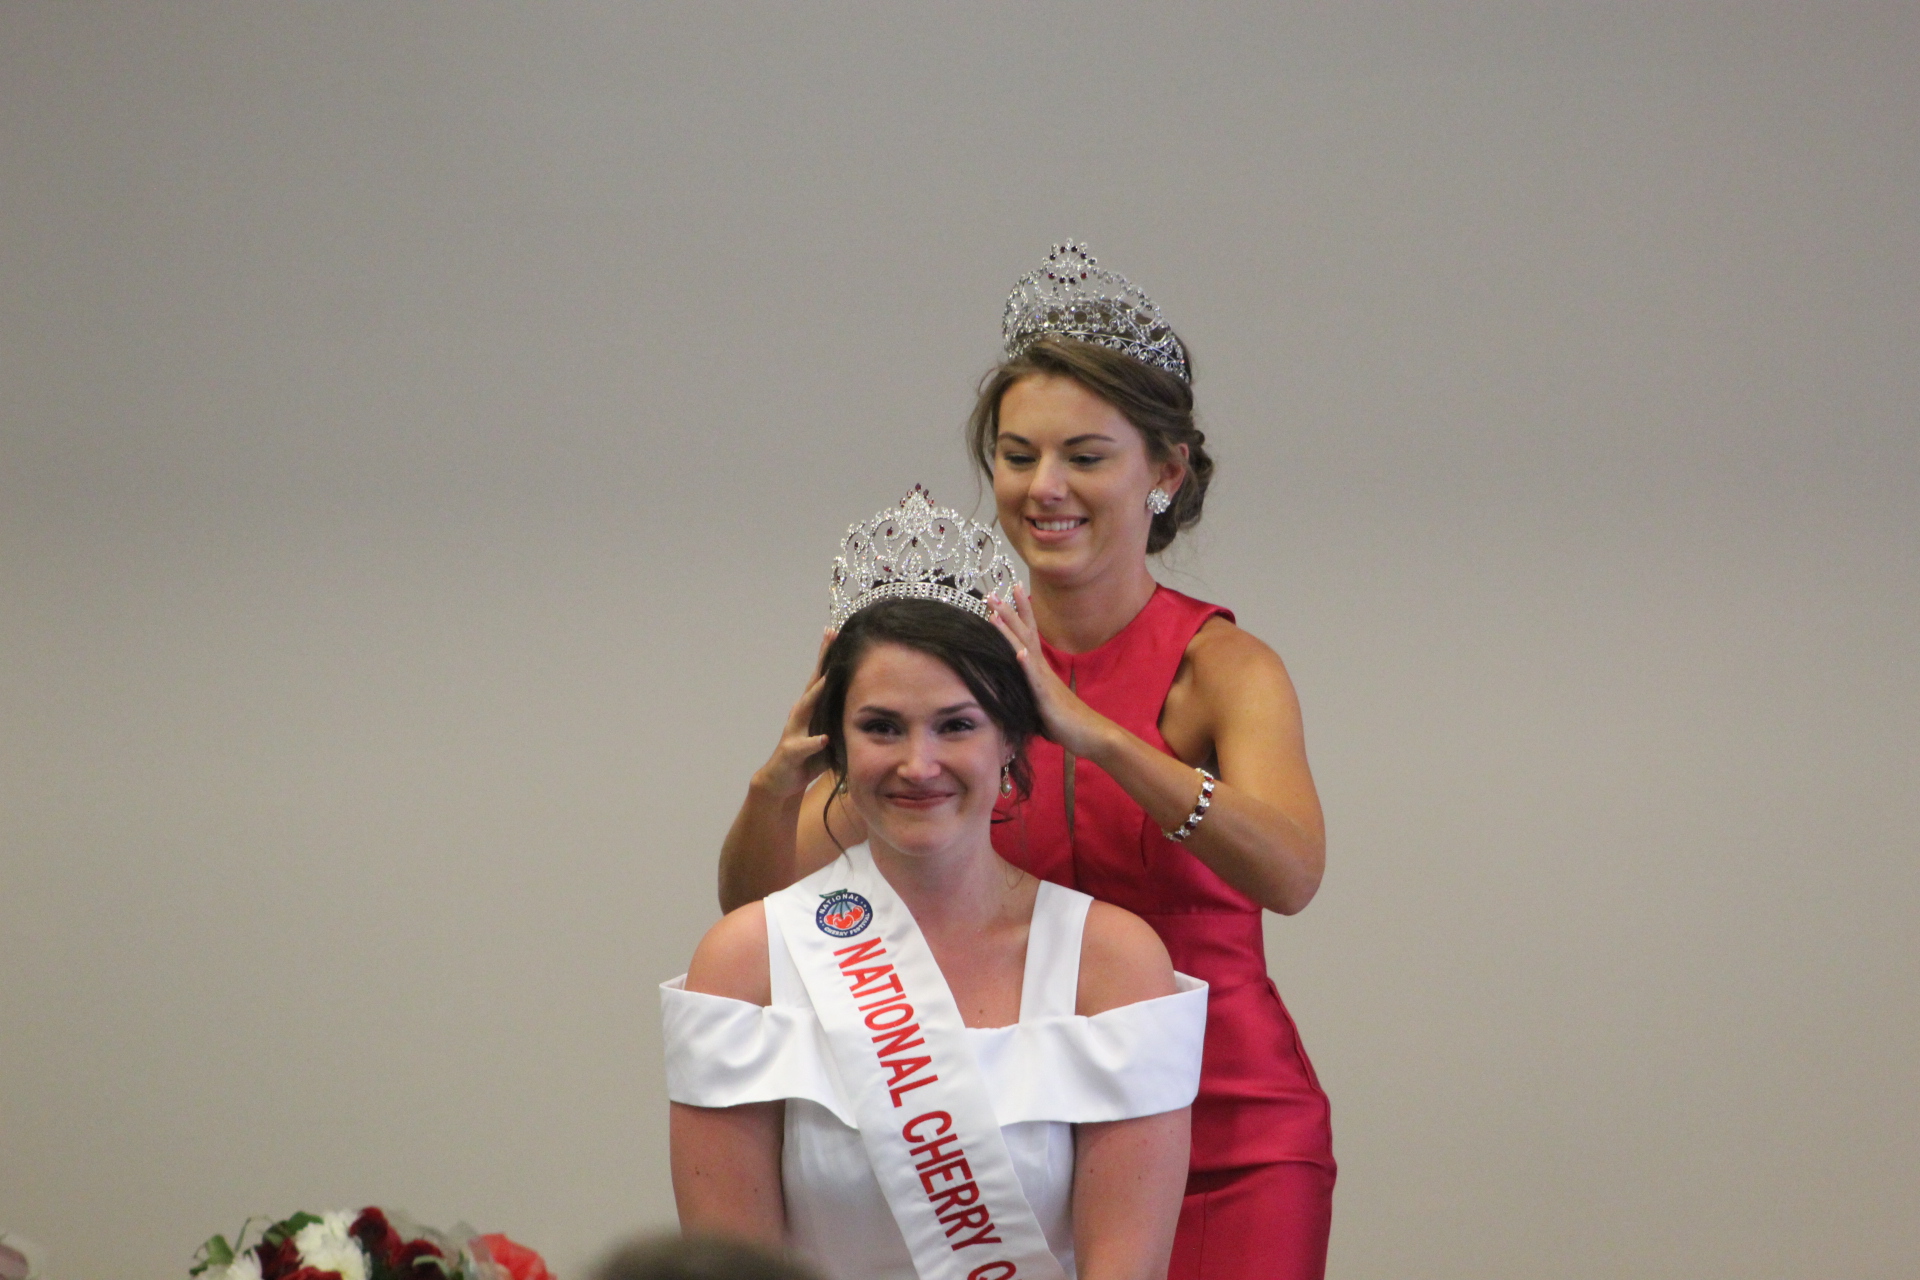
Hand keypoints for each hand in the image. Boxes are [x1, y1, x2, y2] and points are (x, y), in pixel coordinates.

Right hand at [749, 629, 834, 798]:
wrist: (781, 782)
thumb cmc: (809, 756)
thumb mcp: (831, 732)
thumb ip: (844, 718)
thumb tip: (875, 705)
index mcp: (812, 708)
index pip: (823, 676)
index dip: (829, 654)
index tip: (838, 631)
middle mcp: (801, 714)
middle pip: (813, 682)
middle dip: (822, 660)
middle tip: (831, 637)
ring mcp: (793, 731)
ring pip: (805, 708)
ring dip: (816, 694)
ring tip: (828, 679)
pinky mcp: (790, 753)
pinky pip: (803, 747)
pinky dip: (814, 742)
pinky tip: (824, 738)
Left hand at [989, 584, 1117, 760]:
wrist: (1090, 735)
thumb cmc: (1066, 722)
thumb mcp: (1041, 704)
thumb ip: (1028, 693)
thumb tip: (1014, 692)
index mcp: (1040, 670)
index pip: (1027, 635)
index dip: (1018, 614)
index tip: (1005, 595)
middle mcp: (1042, 669)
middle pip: (1024, 634)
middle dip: (1008, 613)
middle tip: (991, 594)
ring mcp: (1044, 681)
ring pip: (1025, 649)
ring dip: (1010, 630)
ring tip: (996, 613)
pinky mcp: (1046, 697)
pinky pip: (1035, 679)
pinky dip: (1027, 665)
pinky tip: (1019, 653)